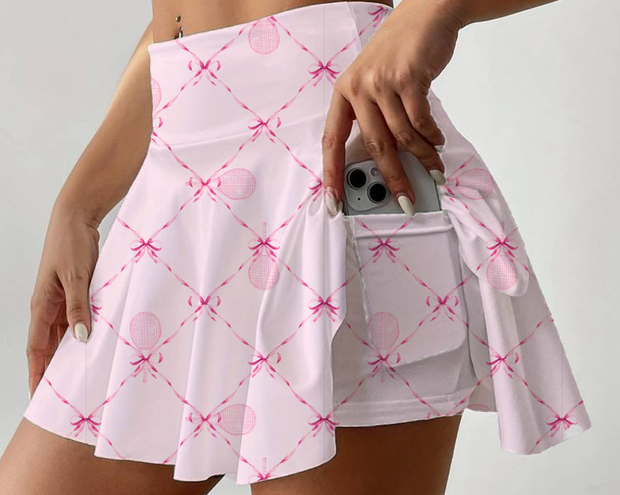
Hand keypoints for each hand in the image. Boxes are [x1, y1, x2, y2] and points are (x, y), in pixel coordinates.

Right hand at [26, 204, 99, 398]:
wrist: (76, 218)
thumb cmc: (70, 243)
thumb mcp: (76, 277)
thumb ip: (78, 308)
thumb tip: (80, 337)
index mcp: (41, 305)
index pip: (37, 348)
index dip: (38, 372)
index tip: (39, 394)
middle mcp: (49, 306)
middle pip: (50, 345)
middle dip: (54, 368)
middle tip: (65, 391)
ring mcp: (62, 299)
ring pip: (65, 332)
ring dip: (72, 351)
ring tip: (82, 373)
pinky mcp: (75, 291)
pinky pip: (78, 317)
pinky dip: (84, 330)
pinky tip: (95, 342)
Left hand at [322, 0, 463, 215]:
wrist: (424, 16)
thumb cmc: (397, 56)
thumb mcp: (373, 84)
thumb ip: (373, 119)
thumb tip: (385, 163)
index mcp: (343, 94)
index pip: (332, 142)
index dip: (332, 176)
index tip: (334, 203)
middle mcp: (358, 88)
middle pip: (374, 146)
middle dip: (393, 178)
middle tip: (405, 199)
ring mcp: (382, 82)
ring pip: (402, 136)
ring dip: (422, 158)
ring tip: (433, 169)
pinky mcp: (408, 78)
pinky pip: (421, 121)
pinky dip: (431, 137)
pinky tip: (436, 144)